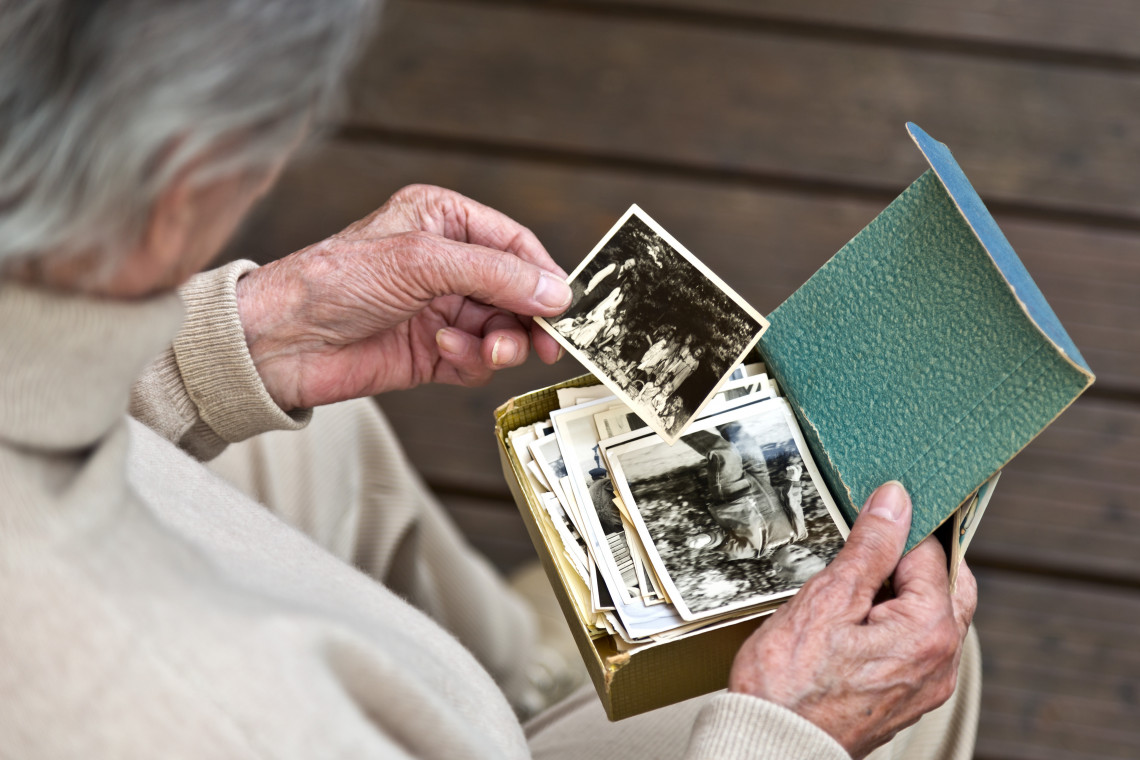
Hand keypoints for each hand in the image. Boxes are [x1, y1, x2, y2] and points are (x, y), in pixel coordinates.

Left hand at [234, 185, 570, 409]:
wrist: (279, 343)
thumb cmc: (334, 282)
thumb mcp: (421, 263)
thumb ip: (494, 275)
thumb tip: (556, 292)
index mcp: (442, 220)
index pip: (513, 243)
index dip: (543, 274)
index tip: (565, 306)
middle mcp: (444, 262)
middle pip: (514, 290)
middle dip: (527, 317)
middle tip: (545, 343)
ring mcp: (439, 308)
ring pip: (500, 328)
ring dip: (499, 342)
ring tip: (489, 350)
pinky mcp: (431, 351)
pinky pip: (476, 358)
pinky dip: (471, 359)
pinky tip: (446, 350)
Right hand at [727, 481, 976, 758]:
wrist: (773, 742)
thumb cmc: (790, 683)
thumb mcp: (828, 598)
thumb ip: (870, 546)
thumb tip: (894, 502)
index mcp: (930, 630)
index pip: (930, 552)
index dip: (895, 530)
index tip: (864, 523)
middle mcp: (941, 661)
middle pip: (947, 584)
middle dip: (913, 559)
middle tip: (866, 550)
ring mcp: (927, 685)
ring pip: (932, 616)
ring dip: (904, 592)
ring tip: (851, 590)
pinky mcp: (906, 699)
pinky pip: (916, 646)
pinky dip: (895, 624)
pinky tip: (853, 624)